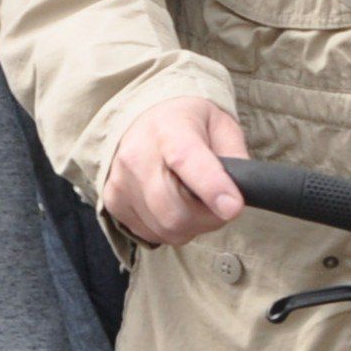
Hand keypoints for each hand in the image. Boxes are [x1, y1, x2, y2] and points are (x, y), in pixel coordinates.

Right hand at [106, 97, 247, 247]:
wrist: (142, 118)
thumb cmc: (188, 123)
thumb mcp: (222, 125)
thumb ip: (235, 157)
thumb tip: (238, 193)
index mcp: (170, 129)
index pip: (186, 160)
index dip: (211, 188)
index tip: (233, 207)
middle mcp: (137, 155)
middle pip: (175, 212)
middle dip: (209, 218)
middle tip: (222, 205)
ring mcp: (120, 181)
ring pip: (166, 229)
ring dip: (191, 226)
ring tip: (195, 201)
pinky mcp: (112, 202)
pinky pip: (150, 233)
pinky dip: (170, 228)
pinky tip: (174, 205)